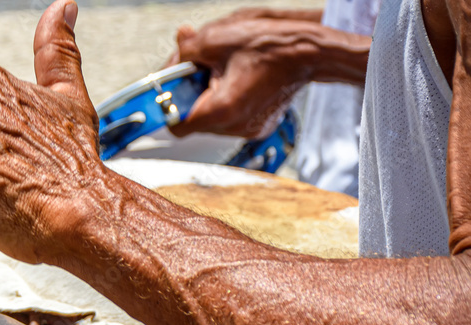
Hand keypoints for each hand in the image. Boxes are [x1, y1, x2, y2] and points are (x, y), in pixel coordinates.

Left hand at [165, 13, 317, 137]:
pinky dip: (227, 101)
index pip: (176, 125)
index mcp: (221, 110)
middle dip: (191, 94)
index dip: (169, 105)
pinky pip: (231, 118)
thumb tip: (175, 52)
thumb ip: (186, 50)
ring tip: (224, 72)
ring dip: (209, 97)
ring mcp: (249, 129)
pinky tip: (238, 80)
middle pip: (194, 120)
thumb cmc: (270, 45)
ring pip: (212, 119)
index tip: (170, 88)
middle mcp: (235, 127)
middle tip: (199, 69)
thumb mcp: (216, 39)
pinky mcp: (259, 127)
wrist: (311, 52)